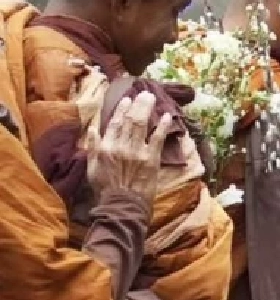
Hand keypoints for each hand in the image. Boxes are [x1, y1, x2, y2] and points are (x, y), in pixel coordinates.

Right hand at [86, 90, 169, 212]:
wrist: (122, 206)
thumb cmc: (105, 189)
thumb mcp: (91, 167)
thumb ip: (92, 146)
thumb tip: (92, 128)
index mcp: (105, 146)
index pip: (114, 122)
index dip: (121, 109)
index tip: (127, 99)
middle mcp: (120, 145)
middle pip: (130, 119)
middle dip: (137, 104)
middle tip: (144, 93)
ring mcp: (137, 151)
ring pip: (142, 125)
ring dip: (147, 109)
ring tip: (151, 98)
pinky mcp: (151, 159)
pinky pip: (158, 139)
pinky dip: (163, 127)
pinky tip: (168, 116)